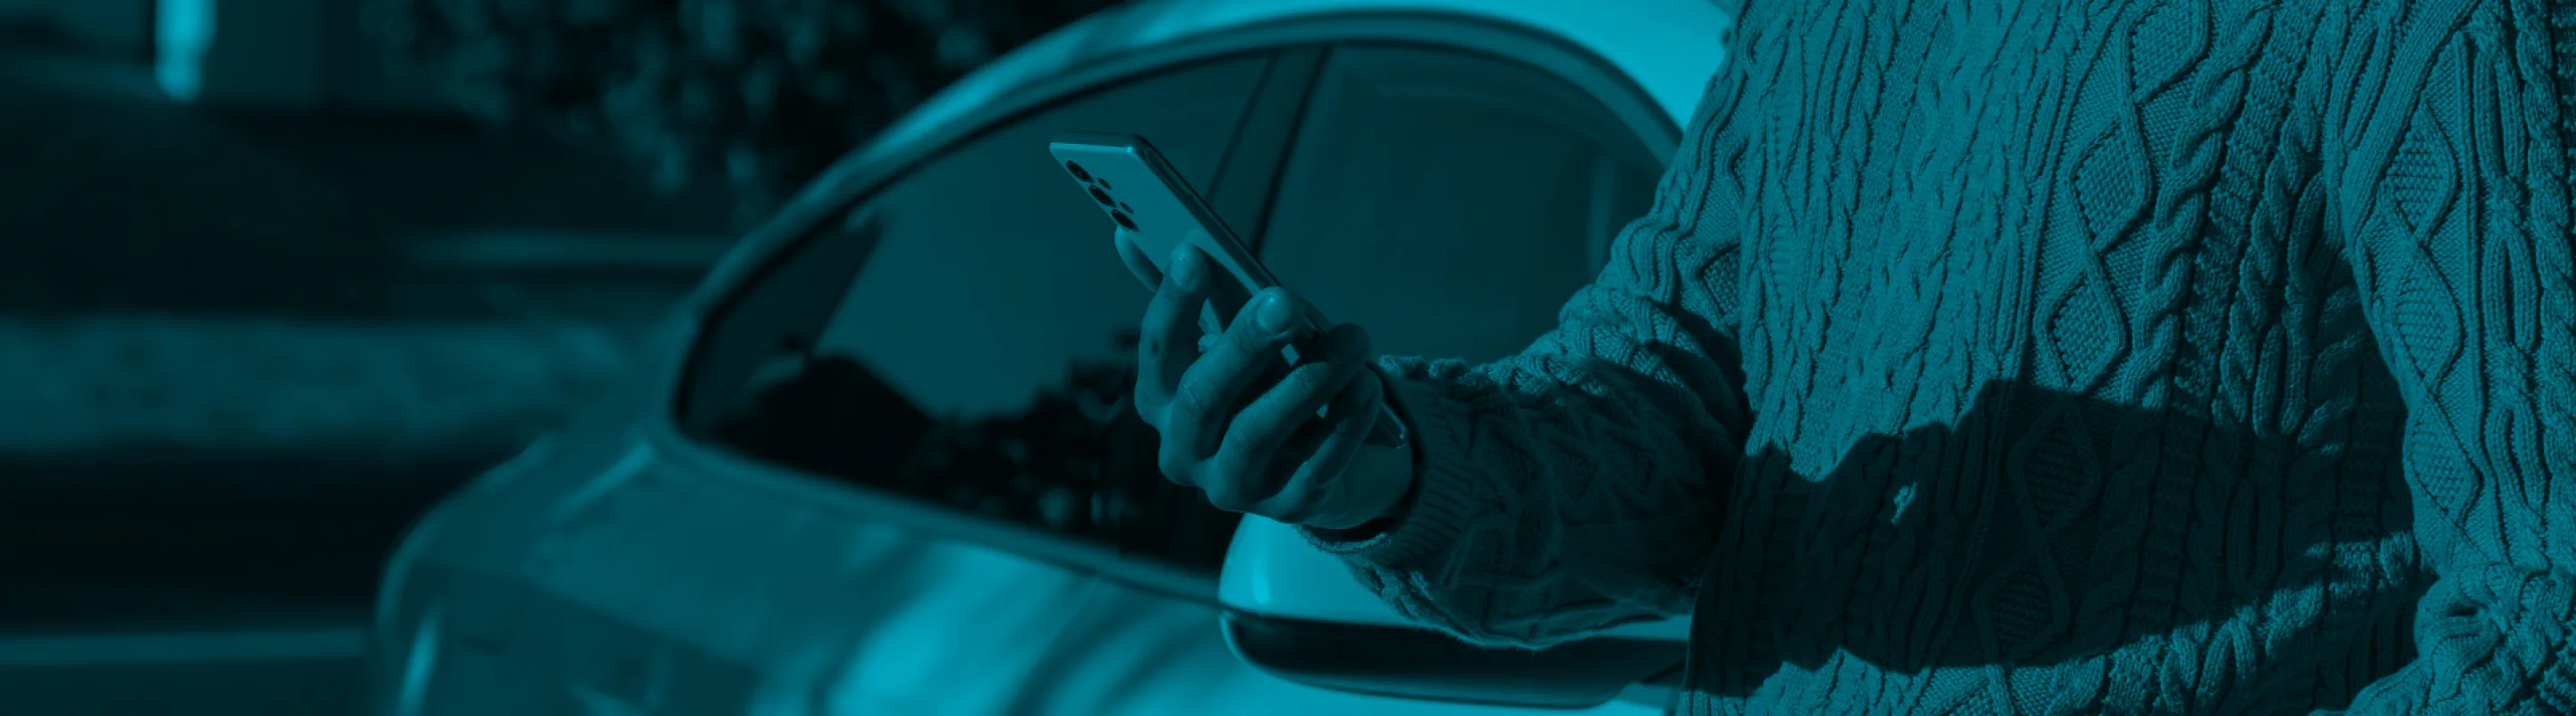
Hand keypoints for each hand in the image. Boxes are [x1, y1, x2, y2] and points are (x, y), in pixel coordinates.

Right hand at [1128, 240, 1413, 529]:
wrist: (1309, 464)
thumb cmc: (1260, 385)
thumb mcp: (1226, 342)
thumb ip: (1191, 297)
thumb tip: (1126, 233)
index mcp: (1159, 401)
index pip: (1156, 352)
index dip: (1172, 304)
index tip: (1195, 254)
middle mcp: (1184, 451)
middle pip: (1202, 398)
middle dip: (1244, 346)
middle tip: (1286, 300)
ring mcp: (1232, 486)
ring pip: (1259, 433)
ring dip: (1309, 381)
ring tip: (1353, 339)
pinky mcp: (1287, 506)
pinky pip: (1316, 464)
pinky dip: (1344, 422)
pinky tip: (1367, 384)